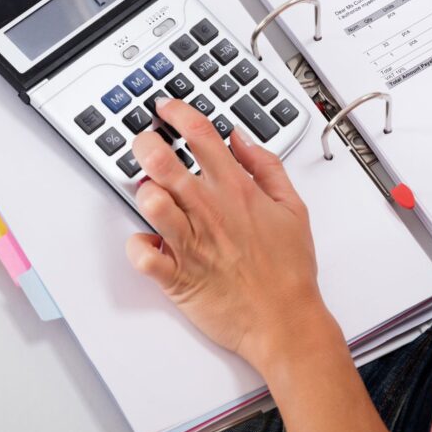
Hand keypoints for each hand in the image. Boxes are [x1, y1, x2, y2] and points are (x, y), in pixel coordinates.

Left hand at [126, 97, 332, 370]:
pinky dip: (137, 246)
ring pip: (149, 201)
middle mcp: (210, 211)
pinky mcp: (177, 276)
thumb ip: (267, 167)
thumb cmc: (289, 270)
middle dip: (144, 144)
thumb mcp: (294, 208)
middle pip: (163, 161)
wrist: (286, 322)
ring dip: (143, 191)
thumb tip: (241, 138)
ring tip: (150, 193)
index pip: (201, 135)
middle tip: (144, 145)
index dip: (177, 113)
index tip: (167, 109)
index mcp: (237, 191)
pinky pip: (141, 254)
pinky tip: (148, 242)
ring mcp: (191, 244)